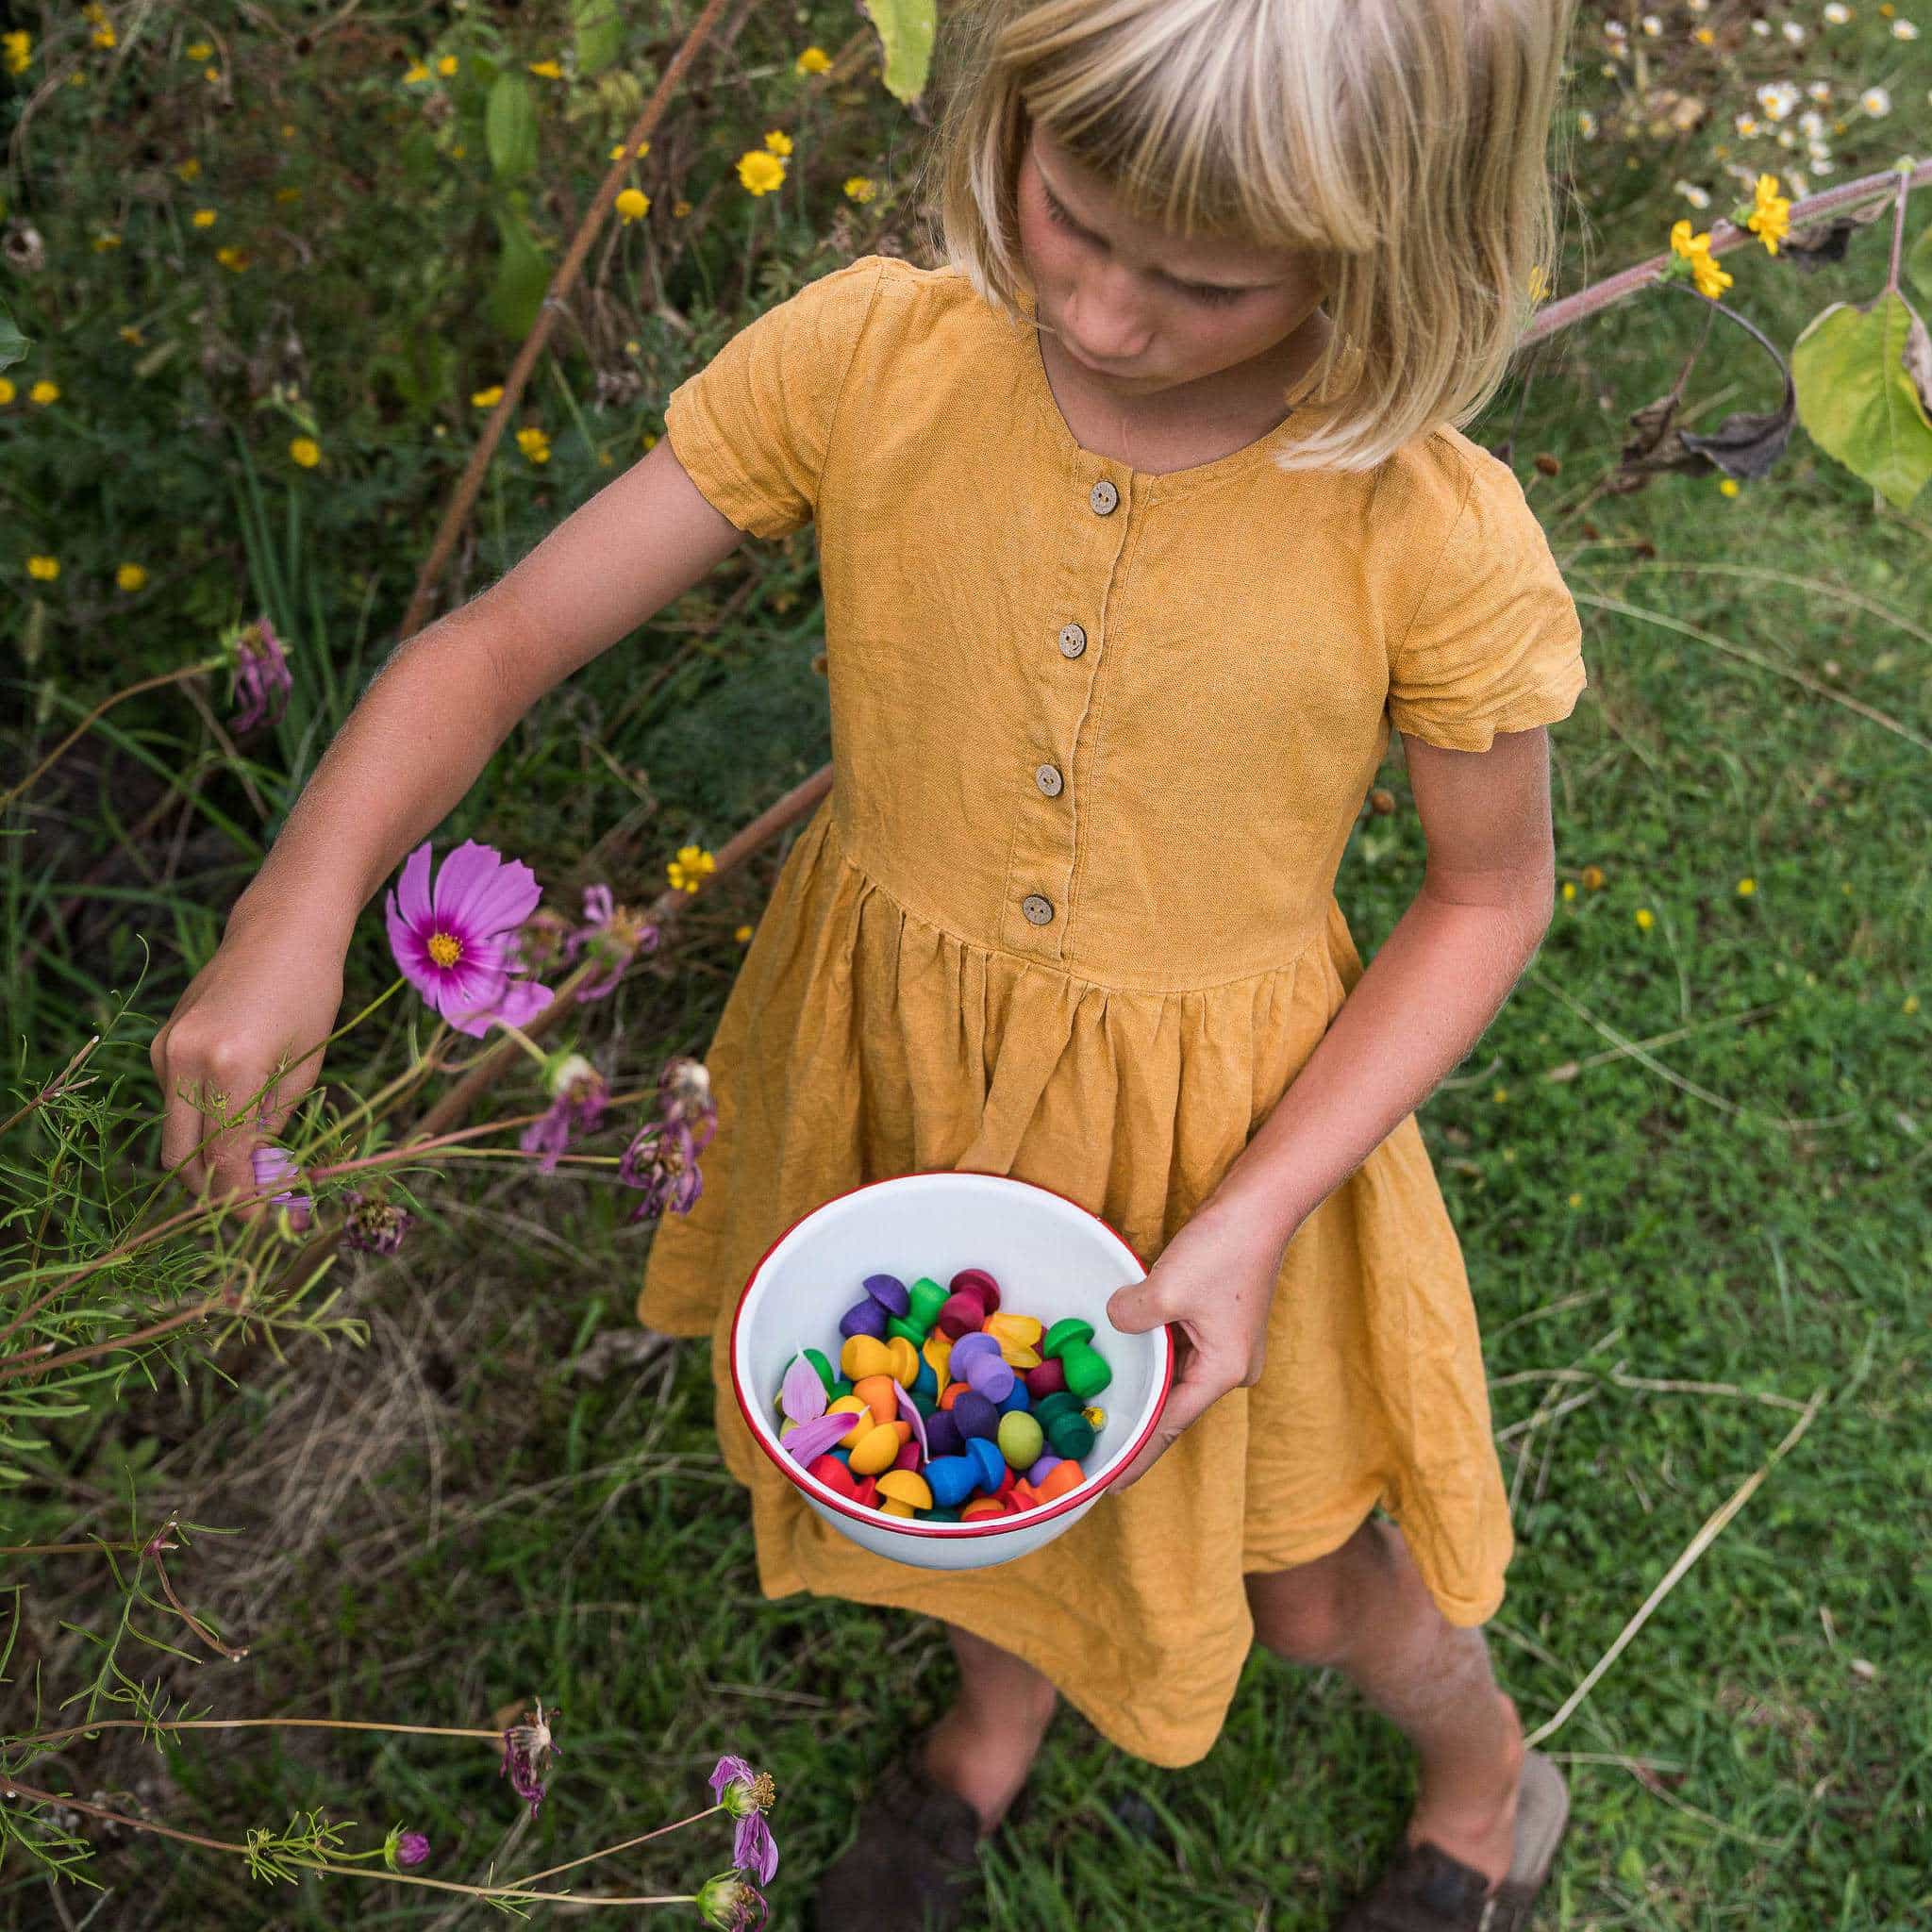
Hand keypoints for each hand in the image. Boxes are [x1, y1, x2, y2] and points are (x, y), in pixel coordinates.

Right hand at [149, 913, 346, 1224]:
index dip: (242, 1202)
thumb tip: (261, 1183)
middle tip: (257, 1206)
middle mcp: (183, 1062)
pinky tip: (239, 1121)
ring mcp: (164, 1052)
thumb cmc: (310, 995)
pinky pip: (174, 1104)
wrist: (279, 931)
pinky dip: (201, 1124)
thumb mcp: (304, 1068)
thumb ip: (274, 1128)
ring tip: (254, 1168)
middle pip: (182, 1160)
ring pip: (173, 1135)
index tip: (267, 1225)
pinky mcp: (160, 1045)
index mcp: (229, 1068)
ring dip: (206, 1160)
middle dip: (215, 1192)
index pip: (223, 1160)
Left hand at [1101, 1204, 1292, 1492]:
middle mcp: (1231, 1367)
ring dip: (1146, 1387)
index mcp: (1224, 1372)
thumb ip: (1133, 1317)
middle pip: (1174, 1406)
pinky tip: (1128, 1363)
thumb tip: (1117, 1321)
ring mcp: (1228, 1345)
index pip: (1170, 1425)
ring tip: (1108, 1412)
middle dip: (1139, 1425)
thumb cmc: (1223, 1249)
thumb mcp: (1166, 1288)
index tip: (1111, 1484)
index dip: (1139, 1454)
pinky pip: (1180, 1352)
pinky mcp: (1221, 1322)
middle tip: (1098, 1450)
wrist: (1261, 1206)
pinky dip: (1155, 1358)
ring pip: (1176, 1377)